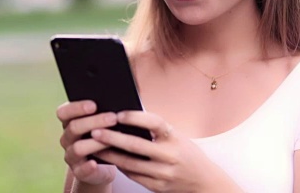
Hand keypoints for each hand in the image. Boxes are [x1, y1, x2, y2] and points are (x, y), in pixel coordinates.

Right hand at [56, 100, 117, 185]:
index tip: (94, 104)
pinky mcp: (78, 171)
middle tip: (113, 118)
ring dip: (96, 143)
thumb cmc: (106, 136)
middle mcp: (67, 138)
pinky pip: (80, 170)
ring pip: (78, 148)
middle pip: (73, 127)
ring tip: (113, 139)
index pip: (63, 112)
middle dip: (94, 121)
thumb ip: (106, 111)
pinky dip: (87, 166)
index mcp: (69, 122)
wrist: (104, 165)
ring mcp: (71, 155)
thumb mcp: (104, 123)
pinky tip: (95, 163)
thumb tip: (121, 101)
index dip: (76, 108)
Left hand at [90, 111, 217, 192]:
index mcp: (175, 138)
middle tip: (95, 130)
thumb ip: (156, 129)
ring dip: (110, 154)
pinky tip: (109, 159)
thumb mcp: (177, 136)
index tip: (117, 114)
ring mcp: (164, 174)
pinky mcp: (158, 187)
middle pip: (136, 146)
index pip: (153, 123)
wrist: (204, 182)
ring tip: (95, 146)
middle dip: (113, 138)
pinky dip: (120, 166)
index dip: (134, 118)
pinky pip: (133, 176)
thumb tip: (126, 116)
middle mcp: (170, 156)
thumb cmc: (186, 153)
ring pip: (130, 164)